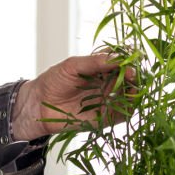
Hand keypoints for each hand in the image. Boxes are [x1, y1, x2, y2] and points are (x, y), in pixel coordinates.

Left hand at [12, 54, 132, 140]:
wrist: (39, 105)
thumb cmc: (54, 80)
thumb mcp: (73, 66)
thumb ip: (95, 62)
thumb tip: (118, 57)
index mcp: (101, 67)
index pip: (122, 60)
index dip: (128, 59)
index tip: (130, 59)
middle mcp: (108, 82)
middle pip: (130, 77)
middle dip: (134, 74)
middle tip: (131, 74)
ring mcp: (109, 99)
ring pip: (131, 94)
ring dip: (135, 90)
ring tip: (131, 87)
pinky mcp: (107, 117)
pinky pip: (124, 113)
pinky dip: (130, 108)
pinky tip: (128, 101)